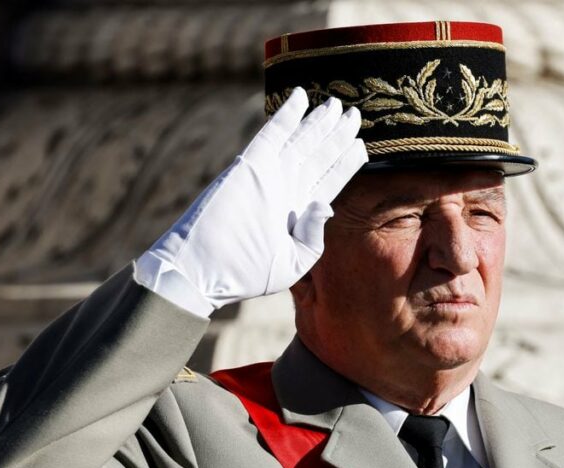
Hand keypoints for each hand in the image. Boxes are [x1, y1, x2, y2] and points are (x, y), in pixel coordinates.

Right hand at [135, 88, 366, 315]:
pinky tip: (302, 96)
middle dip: (337, 135)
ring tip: (338, 104)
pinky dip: (287, 114)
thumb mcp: (293, 263)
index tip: (360, 146)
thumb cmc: (244, 274)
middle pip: (318, 155)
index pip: (328, 180)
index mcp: (297, 213)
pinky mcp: (251, 165)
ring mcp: (269, 175)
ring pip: (301, 141)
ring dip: (319, 122)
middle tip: (355, 114)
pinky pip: (273, 133)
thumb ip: (314, 237)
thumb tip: (325, 205)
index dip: (345, 162)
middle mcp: (285, 190)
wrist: (203, 269)